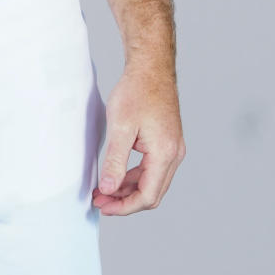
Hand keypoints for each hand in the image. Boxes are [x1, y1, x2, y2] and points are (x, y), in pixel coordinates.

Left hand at [93, 64, 184, 215]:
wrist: (150, 68)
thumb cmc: (137, 92)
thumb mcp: (121, 128)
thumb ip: (115, 161)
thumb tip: (109, 189)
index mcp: (165, 153)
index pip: (147, 195)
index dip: (124, 206)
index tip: (102, 205)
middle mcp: (174, 154)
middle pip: (152, 193)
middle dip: (125, 202)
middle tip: (100, 201)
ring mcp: (173, 149)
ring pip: (153, 182)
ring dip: (129, 190)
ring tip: (105, 191)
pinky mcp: (167, 143)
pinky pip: (153, 169)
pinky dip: (135, 177)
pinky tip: (117, 176)